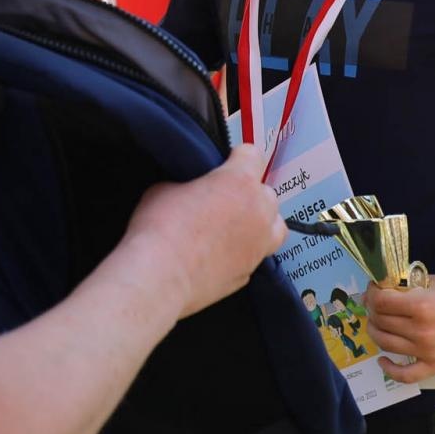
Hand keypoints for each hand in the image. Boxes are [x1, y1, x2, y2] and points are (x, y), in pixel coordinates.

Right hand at [122, 142, 285, 320]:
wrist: (159, 277)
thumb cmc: (161, 231)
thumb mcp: (165, 188)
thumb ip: (187, 184)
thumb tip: (187, 192)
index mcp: (239, 182)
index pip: (253, 155)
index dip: (238, 157)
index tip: (229, 161)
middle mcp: (258, 212)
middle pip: (267, 193)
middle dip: (248, 193)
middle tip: (222, 198)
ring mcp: (258, 246)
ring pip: (274, 227)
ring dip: (259, 223)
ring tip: (235, 226)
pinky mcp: (248, 273)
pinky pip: (254, 256)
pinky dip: (242, 252)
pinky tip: (219, 253)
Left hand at [362, 269, 434, 383]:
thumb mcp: (434, 281)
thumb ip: (408, 287)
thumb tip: (383, 289)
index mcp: (421, 305)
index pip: (380, 302)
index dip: (372, 293)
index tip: (375, 289)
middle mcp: (422, 331)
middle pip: (380, 321)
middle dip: (373, 310)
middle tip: (377, 304)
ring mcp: (428, 352)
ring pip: (385, 344)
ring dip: (377, 331)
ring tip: (379, 323)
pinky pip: (405, 375)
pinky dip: (389, 369)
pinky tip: (383, 359)